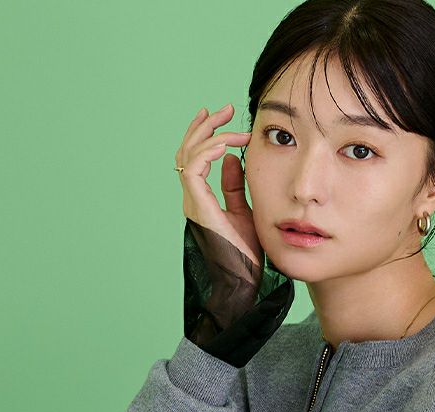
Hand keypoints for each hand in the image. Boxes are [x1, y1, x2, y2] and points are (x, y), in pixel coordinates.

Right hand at [175, 103, 262, 269]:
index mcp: (201, 201)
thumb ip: (233, 186)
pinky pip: (194, 169)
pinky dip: (208, 151)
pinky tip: (228, 144)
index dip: (204, 136)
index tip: (224, 119)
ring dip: (207, 134)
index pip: (193, 160)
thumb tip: (230, 158)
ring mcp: (193, 204)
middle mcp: (192, 200)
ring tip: (229, 121)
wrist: (247, 279)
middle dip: (203, 127)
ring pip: (188, 156)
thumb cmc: (248, 253)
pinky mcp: (199, 208)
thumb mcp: (244, 211)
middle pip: (186, 153)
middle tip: (223, 109)